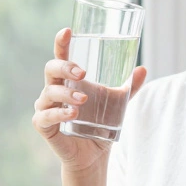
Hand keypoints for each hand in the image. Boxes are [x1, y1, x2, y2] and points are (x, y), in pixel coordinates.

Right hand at [32, 26, 147, 173]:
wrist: (93, 155)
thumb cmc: (100, 123)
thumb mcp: (117, 103)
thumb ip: (129, 87)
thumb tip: (143, 69)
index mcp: (68, 79)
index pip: (61, 56)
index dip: (61, 42)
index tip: (67, 31)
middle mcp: (54, 89)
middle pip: (51, 69)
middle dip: (65, 67)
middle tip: (83, 73)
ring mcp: (46, 107)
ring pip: (49, 93)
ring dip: (66, 94)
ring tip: (83, 100)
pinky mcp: (42, 125)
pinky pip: (45, 116)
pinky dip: (58, 114)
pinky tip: (72, 115)